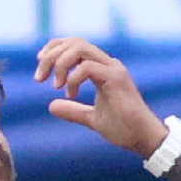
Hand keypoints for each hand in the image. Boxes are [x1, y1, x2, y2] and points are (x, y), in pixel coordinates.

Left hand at [34, 37, 169, 155]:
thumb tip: (51, 106)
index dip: (54, 50)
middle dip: (51, 56)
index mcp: (102, 68)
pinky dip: (73, 78)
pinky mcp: (116, 77)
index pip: (75, 45)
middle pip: (74, 42)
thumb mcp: (91, 118)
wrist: (141, 138)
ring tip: (55, 85)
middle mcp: (108, 63)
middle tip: (39, 78)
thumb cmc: (122, 128)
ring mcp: (113, 68)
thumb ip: (73, 110)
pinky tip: (70, 94)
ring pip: (80, 48)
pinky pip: (87, 66)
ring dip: (60, 63)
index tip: (40, 67)